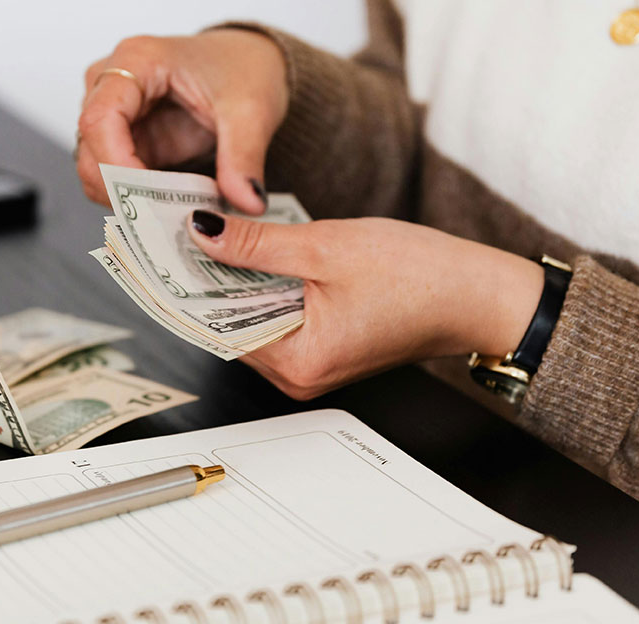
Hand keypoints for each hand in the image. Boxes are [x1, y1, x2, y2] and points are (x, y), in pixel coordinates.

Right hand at [77, 30, 288, 214]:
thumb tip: (247, 201)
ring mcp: (114, 114)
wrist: (252, 61)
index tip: (145, 198)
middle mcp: (113, 84)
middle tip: (163, 219)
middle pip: (90, 149)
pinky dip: (135, 200)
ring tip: (171, 214)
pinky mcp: (124, 140)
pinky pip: (114, 179)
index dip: (115, 165)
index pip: (100, 118)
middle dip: (121, 191)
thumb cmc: (242, 67)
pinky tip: (167, 208)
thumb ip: (244, 157)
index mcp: (137, 60)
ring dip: (127, 199)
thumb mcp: (252, 111)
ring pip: (95, 170)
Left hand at [187, 210, 544, 399]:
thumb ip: (256, 244)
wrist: (479, 294)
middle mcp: (298, 376)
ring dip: (235, 282)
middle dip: (207, 280)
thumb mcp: (326, 247)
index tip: (160, 252)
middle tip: (180, 233)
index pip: (215, 326)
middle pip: (229, 325)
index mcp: (298, 361)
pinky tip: (253, 256)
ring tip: (214, 237)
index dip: (186, 286)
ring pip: (251, 321)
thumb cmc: (421, 276)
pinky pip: (276, 320)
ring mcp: (311, 367)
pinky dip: (262, 289)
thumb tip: (203, 233)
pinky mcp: (323, 349)